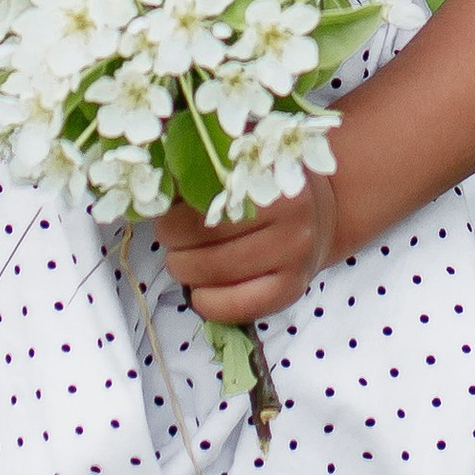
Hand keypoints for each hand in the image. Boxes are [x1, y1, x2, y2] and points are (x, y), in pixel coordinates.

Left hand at [154, 173, 340, 327]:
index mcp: (271, 180)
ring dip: (184, 269)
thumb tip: (155, 185)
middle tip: (172, 235)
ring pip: (212, 272)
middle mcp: (290, 220)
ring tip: (184, 258)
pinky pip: (235, 307)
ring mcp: (294, 258)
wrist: (320, 217)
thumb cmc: (267, 189)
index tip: (166, 208)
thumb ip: (204, 169)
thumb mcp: (241, 166)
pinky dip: (207, 302)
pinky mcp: (292, 291)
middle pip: (201, 236)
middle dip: (173, 238)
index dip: (171, 207)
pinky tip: (200, 291)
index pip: (199, 198)